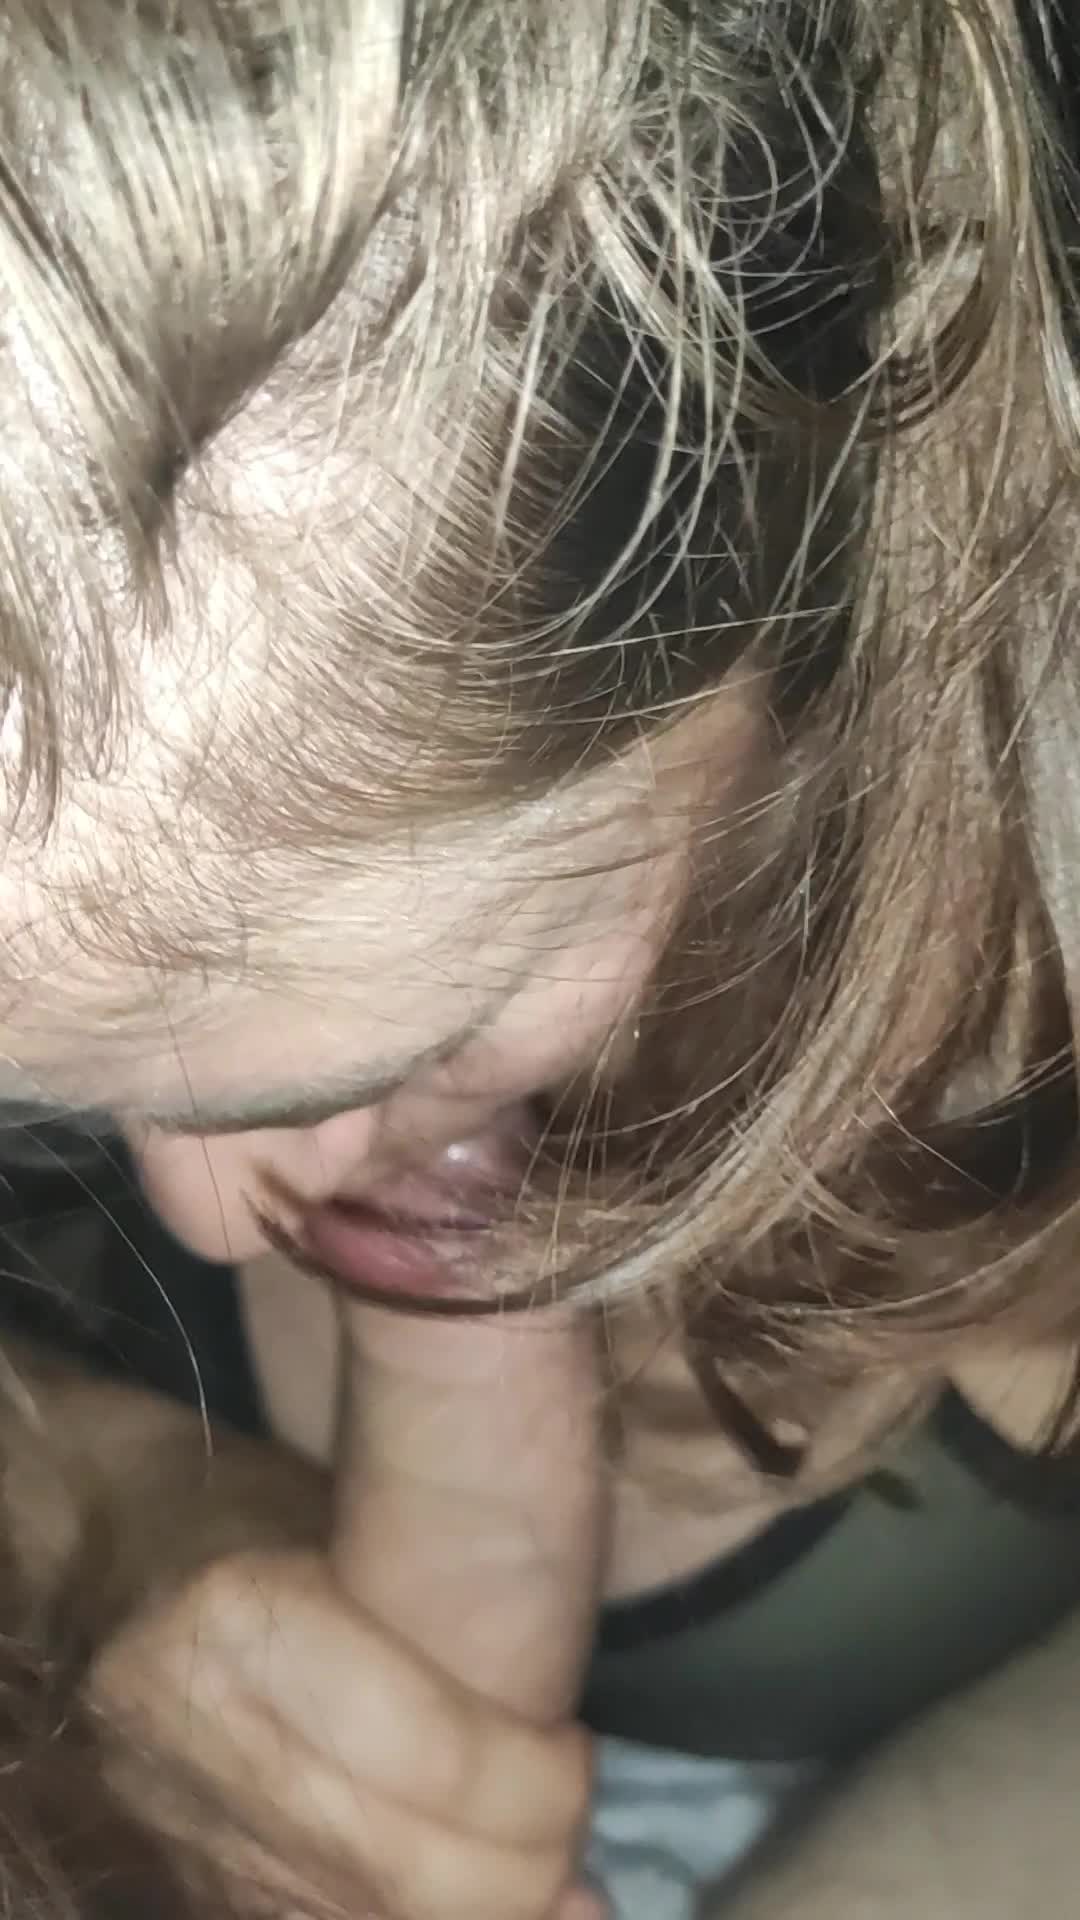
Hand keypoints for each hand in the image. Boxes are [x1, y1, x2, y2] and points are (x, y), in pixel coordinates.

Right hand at [90, 1304, 603, 1919]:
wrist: (97, 1557)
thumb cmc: (247, 1509)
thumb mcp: (343, 1517)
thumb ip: (433, 1617)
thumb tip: (559, 1713)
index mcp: (241, 1620)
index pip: (435, 1757)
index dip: (537, 1783)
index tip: (576, 1752)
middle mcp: (195, 1736)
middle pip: (401, 1865)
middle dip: (521, 1868)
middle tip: (573, 1830)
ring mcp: (175, 1824)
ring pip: (360, 1918)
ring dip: (479, 1911)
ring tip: (550, 1882)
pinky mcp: (176, 1876)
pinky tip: (477, 1903)